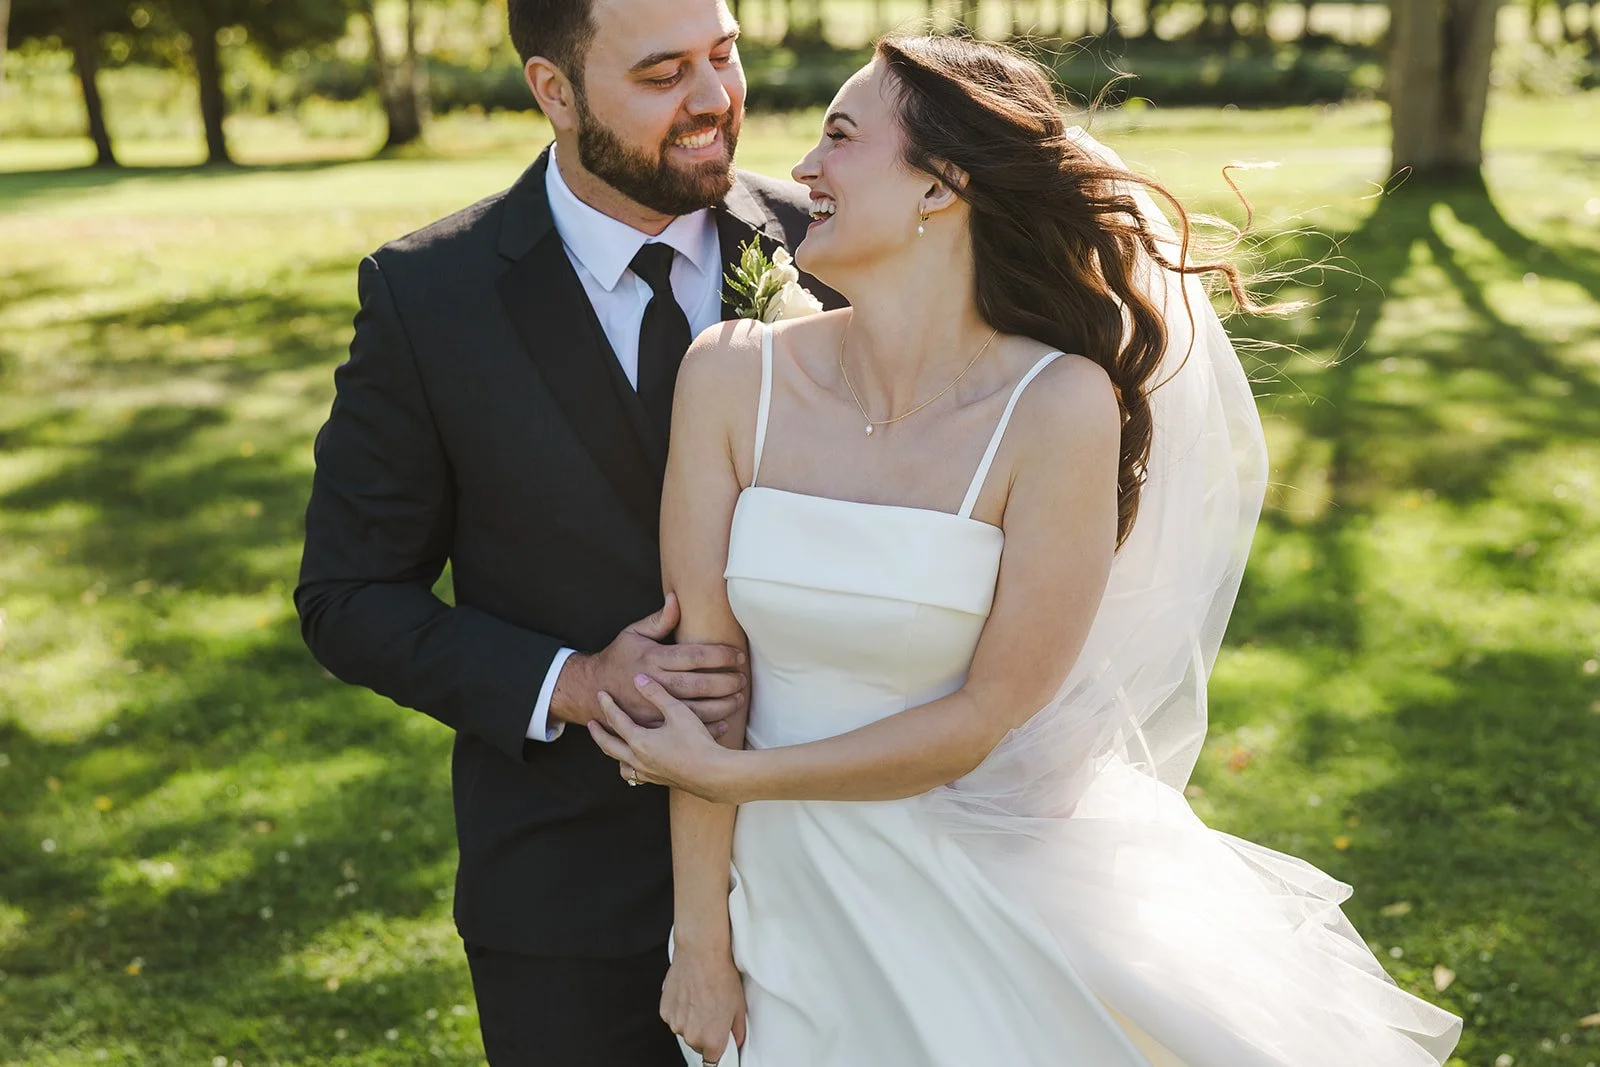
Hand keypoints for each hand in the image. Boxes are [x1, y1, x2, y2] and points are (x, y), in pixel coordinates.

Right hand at [551, 593, 746, 731]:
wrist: (592, 689)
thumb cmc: (618, 657)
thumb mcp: (633, 633)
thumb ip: (658, 620)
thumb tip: (676, 598)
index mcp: (653, 658)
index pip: (693, 656)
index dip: (719, 656)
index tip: (737, 656)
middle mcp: (654, 682)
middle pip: (698, 684)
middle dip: (725, 682)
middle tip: (743, 679)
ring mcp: (652, 706)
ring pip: (694, 709)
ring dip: (721, 705)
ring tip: (739, 698)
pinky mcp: (652, 724)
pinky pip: (683, 728)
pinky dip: (706, 726)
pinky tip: (725, 721)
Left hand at [587, 675, 738, 801]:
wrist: (713, 775)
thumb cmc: (696, 742)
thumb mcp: (677, 711)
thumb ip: (656, 694)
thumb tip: (639, 678)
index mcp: (639, 741)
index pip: (616, 720)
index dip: (607, 705)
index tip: (601, 694)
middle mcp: (638, 759)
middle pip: (609, 745)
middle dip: (599, 733)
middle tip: (590, 723)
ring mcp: (648, 773)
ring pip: (621, 764)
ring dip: (614, 754)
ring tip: (612, 746)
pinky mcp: (659, 781)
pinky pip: (637, 776)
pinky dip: (632, 769)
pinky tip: (638, 765)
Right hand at [660, 947, 746, 1064]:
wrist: (701, 953)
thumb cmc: (720, 976)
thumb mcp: (739, 1006)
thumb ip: (737, 1030)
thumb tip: (735, 1039)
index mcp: (711, 1039)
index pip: (713, 1059)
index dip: (718, 1048)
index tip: (720, 1042)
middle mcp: (690, 1035)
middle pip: (698, 1044)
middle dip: (705, 1032)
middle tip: (712, 1011)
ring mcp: (675, 1023)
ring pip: (685, 1030)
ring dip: (691, 1021)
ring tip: (700, 999)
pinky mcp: (665, 1011)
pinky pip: (674, 1017)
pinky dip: (681, 1010)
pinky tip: (689, 994)